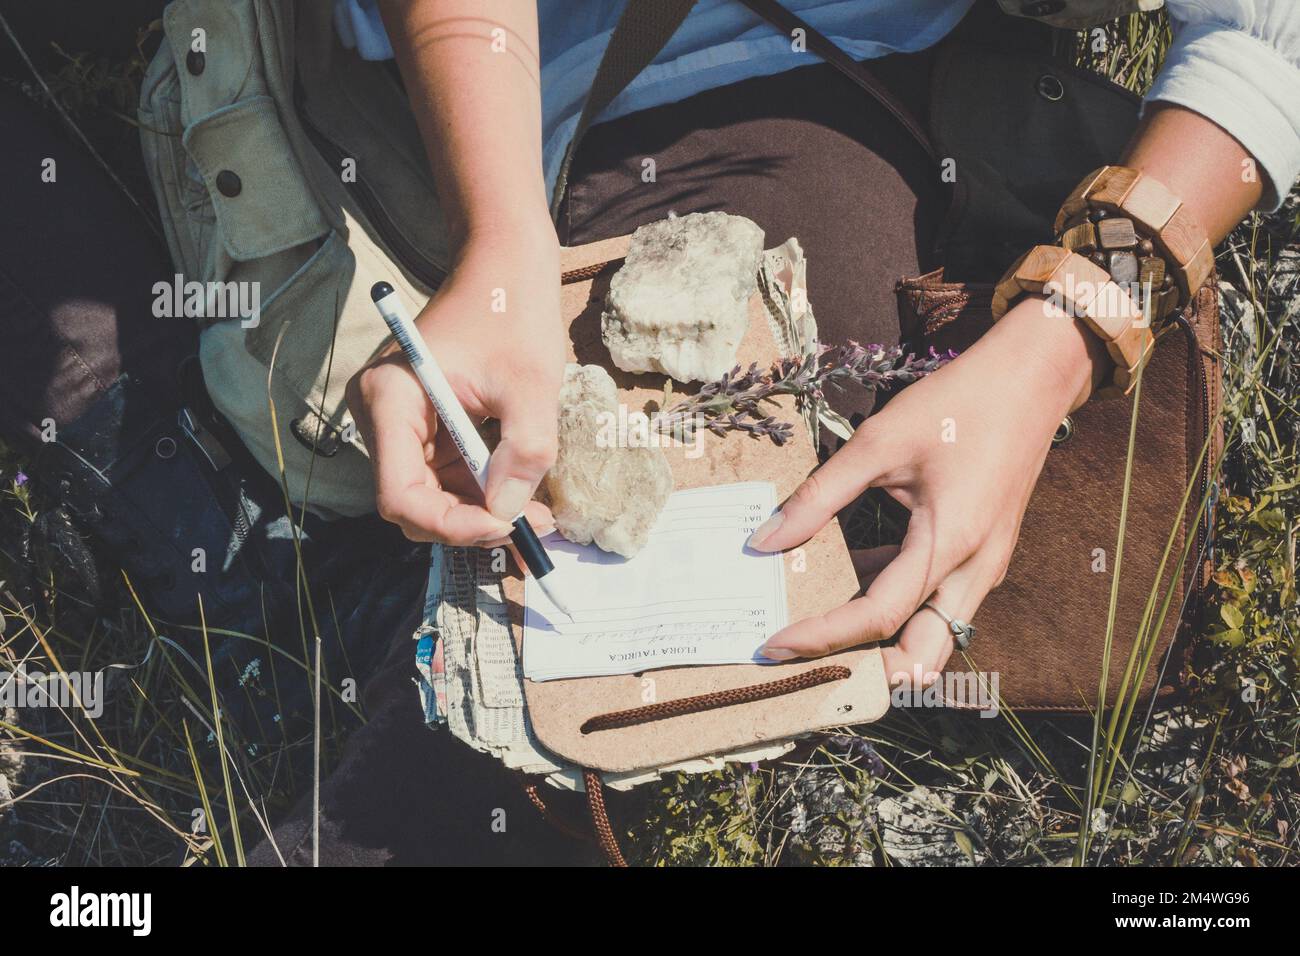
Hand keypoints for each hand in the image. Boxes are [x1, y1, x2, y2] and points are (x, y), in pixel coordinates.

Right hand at [346, 230, 563, 544]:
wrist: (504, 263)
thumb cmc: (512, 309)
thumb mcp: (531, 384)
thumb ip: (524, 450)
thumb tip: (509, 511)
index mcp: (390, 398)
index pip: (400, 494)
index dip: (451, 523)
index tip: (505, 525)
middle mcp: (382, 415)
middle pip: (412, 503)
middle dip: (469, 523)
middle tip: (531, 527)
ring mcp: (402, 423)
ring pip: (432, 497)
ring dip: (480, 513)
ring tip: (537, 514)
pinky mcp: (426, 427)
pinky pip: (446, 477)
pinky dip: (482, 493)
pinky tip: (522, 493)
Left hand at [750, 296, 1107, 684]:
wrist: (1032, 379)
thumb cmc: (958, 403)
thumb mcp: (878, 442)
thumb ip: (819, 495)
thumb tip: (764, 540)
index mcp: (950, 543)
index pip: (878, 617)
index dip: (823, 637)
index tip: (775, 646)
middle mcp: (976, 570)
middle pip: (922, 655)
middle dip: (867, 672)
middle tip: (808, 666)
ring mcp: (986, 567)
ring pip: (936, 637)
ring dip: (884, 645)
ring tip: (822, 631)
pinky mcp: (985, 556)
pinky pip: (942, 606)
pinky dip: (900, 611)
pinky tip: (853, 580)